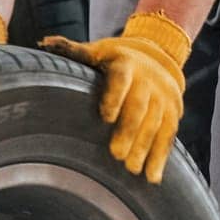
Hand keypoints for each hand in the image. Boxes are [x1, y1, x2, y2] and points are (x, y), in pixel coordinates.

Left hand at [40, 11, 190, 183]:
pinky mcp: (173, 112)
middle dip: (129, 130)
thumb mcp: (99, 50)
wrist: (158, 55)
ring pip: (156, 123)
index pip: (121, 79)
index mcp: (126, 64)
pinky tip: (152, 177)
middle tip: (116, 154)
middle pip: (139, 106)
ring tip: (132, 169)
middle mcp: (148, 80)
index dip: (115, 96)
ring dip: (145, 148)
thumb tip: (46, 42)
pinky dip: (161, 157)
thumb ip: (74, 51)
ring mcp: (162, 97)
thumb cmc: (118, 58)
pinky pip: (168, 135)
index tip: (106, 116)